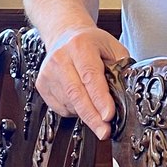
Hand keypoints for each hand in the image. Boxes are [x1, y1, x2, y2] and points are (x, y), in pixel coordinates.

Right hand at [36, 25, 128, 139]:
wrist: (64, 35)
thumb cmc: (91, 43)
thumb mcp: (112, 46)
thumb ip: (121, 67)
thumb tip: (125, 92)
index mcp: (80, 46)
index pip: (90, 76)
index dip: (99, 98)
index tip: (108, 116)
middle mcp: (60, 58)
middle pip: (76, 94)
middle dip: (92, 117)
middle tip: (104, 132)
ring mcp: (48, 72)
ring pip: (68, 103)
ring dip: (85, 113)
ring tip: (97, 109)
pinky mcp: (42, 84)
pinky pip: (60, 107)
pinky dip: (74, 111)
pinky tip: (81, 100)